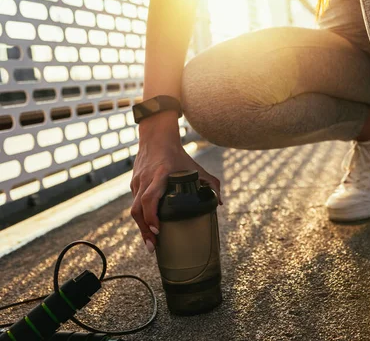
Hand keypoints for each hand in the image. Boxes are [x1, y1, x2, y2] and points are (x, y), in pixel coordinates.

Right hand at [130, 111, 221, 252]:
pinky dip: (141, 217)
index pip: (149, 198)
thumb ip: (211, 183)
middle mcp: (145, 180)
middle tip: (153, 247)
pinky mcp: (133, 184)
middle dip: (144, 230)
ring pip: (134, 209)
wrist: (156, 137)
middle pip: (137, 209)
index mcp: (159, 175)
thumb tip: (220, 202)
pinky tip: (148, 228)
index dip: (151, 216)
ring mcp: (137, 182)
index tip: (157, 229)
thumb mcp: (195, 167)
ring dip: (141, 227)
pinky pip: (134, 204)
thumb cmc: (178, 155)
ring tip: (151, 243)